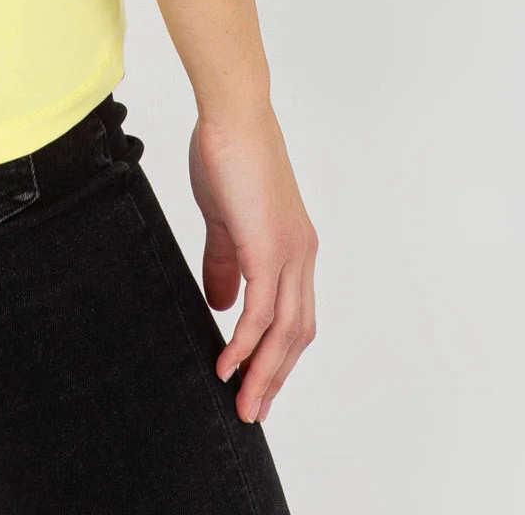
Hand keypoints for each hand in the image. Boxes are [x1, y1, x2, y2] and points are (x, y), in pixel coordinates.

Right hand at [188, 104, 317, 424]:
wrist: (234, 114)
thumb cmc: (228, 154)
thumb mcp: (224, 218)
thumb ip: (226, 261)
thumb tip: (223, 306)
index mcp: (295, 248)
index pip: (296, 316)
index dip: (279, 355)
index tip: (259, 385)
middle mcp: (302, 255)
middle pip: (297, 334)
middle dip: (276, 377)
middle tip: (252, 410)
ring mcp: (290, 252)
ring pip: (285, 331)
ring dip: (264, 372)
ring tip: (242, 401)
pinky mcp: (269, 247)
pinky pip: (261, 310)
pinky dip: (246, 342)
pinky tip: (228, 362)